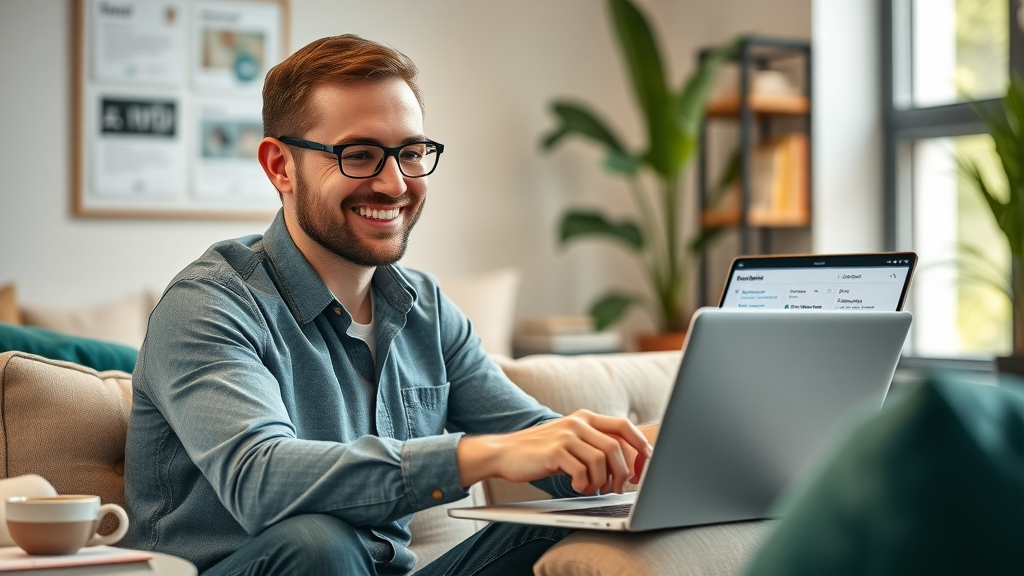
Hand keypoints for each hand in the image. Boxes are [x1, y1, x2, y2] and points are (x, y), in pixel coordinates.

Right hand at [457, 410, 653, 494]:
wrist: (504, 452)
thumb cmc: (540, 452)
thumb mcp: (569, 440)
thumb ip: (592, 444)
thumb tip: (625, 464)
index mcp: (585, 418)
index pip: (623, 426)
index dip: (639, 445)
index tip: (645, 464)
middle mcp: (578, 422)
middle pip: (616, 447)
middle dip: (622, 472)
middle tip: (617, 488)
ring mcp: (566, 435)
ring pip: (601, 460)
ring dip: (603, 482)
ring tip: (594, 490)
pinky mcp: (555, 451)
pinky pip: (582, 471)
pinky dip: (585, 484)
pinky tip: (577, 488)